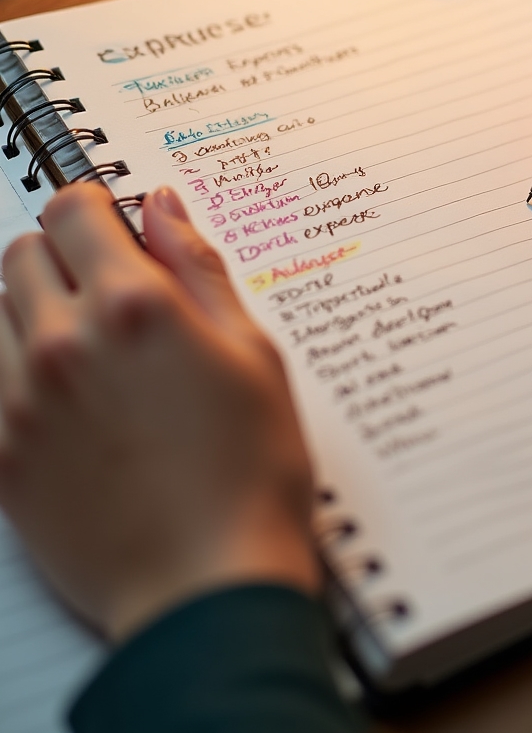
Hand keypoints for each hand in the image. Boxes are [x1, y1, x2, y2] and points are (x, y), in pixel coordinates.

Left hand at [0, 184, 318, 640]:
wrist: (205, 583)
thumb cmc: (251, 472)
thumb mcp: (253, 353)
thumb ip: (200, 269)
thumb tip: (165, 209)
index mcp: (136, 307)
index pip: (76, 210)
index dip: (96, 204)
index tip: (113, 220)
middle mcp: (64, 343)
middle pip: (23, 252)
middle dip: (63, 252)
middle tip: (109, 286)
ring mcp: (20, 401)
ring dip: (34, 306)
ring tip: (90, 346)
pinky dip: (15, 365)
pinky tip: (65, 395)